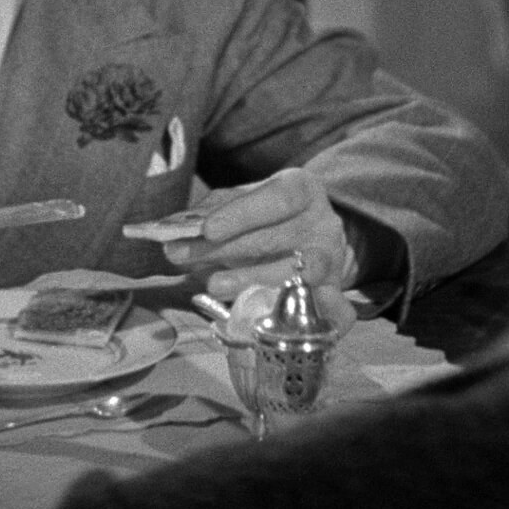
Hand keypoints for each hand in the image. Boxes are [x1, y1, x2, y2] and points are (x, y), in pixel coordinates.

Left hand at [163, 168, 353, 300]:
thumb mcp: (246, 203)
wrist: (314, 238)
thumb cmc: (270, 219)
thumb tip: (173, 234)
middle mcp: (322, 222)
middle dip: (226, 250)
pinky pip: (333, 308)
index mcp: (302, 189)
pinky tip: (282, 319)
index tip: (207, 229)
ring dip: (253, 280)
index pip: (277, 198)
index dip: (242, 214)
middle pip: (276, 238)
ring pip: (297, 273)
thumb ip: (212, 213)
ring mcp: (331, 260)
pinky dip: (315, 314)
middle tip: (184, 259)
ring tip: (214, 285)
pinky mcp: (334, 292)